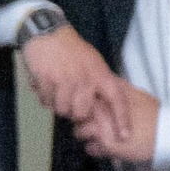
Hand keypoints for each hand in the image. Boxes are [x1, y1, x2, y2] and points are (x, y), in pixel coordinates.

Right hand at [17, 24, 137, 138]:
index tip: (124, 136)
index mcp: (100, 74)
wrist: (48, 34)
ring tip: (56, 90)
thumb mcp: (94, 62)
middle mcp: (84, 79)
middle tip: (70, 101)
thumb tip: (102, 103)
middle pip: (81, 113)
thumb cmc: (72, 49)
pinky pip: (46, 102)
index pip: (116, 101)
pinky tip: (46, 84)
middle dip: (74, 112)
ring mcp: (65, 81)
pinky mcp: (46, 81)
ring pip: (62, 110)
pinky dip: (45, 97)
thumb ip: (99, 82)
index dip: (121, 120)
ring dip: (57, 104)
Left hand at [81, 82, 169, 164]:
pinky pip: (89, 148)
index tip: (88, 109)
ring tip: (100, 138)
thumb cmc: (154, 114)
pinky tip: (106, 148)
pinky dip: (96, 150)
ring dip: (86, 136)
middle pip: (77, 114)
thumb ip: (119, 89)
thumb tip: (106, 84)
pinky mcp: (106, 143)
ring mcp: (102, 126)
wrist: (167, 132)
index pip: (82, 96)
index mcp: (108, 96)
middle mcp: (102, 108)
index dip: (83, 104)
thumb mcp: (136, 94)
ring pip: (78, 131)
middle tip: (92, 125)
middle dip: (81, 120)